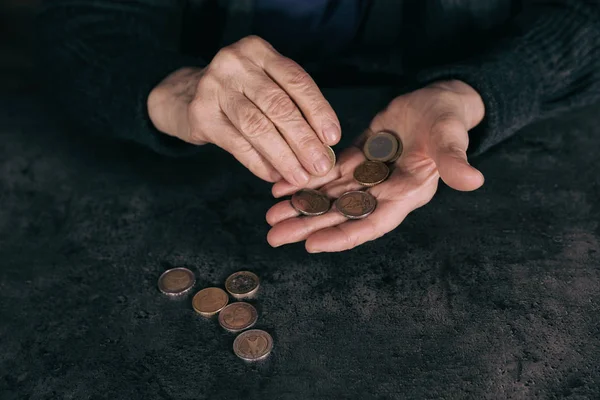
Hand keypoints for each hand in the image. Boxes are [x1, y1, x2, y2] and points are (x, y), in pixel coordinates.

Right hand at [147, 36, 340, 185]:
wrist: (185, 95)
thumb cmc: (239, 92)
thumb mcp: (264, 83)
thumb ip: (292, 105)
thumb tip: (323, 146)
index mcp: (258, 51)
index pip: (296, 81)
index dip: (318, 111)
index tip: (333, 138)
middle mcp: (234, 63)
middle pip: (278, 105)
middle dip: (304, 140)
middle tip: (321, 165)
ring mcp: (213, 87)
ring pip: (257, 127)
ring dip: (284, 156)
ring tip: (301, 176)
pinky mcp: (200, 114)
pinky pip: (237, 144)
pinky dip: (259, 163)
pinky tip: (274, 176)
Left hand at [265, 80, 485, 251]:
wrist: (436, 101)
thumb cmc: (447, 120)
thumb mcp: (450, 137)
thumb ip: (454, 160)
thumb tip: (473, 180)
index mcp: (406, 193)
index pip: (371, 222)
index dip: (342, 236)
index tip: (311, 245)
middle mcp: (383, 191)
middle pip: (341, 215)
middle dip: (309, 226)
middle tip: (275, 236)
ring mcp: (368, 176)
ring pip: (330, 197)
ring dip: (301, 206)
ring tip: (270, 216)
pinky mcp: (358, 158)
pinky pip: (329, 173)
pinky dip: (306, 180)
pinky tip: (281, 187)